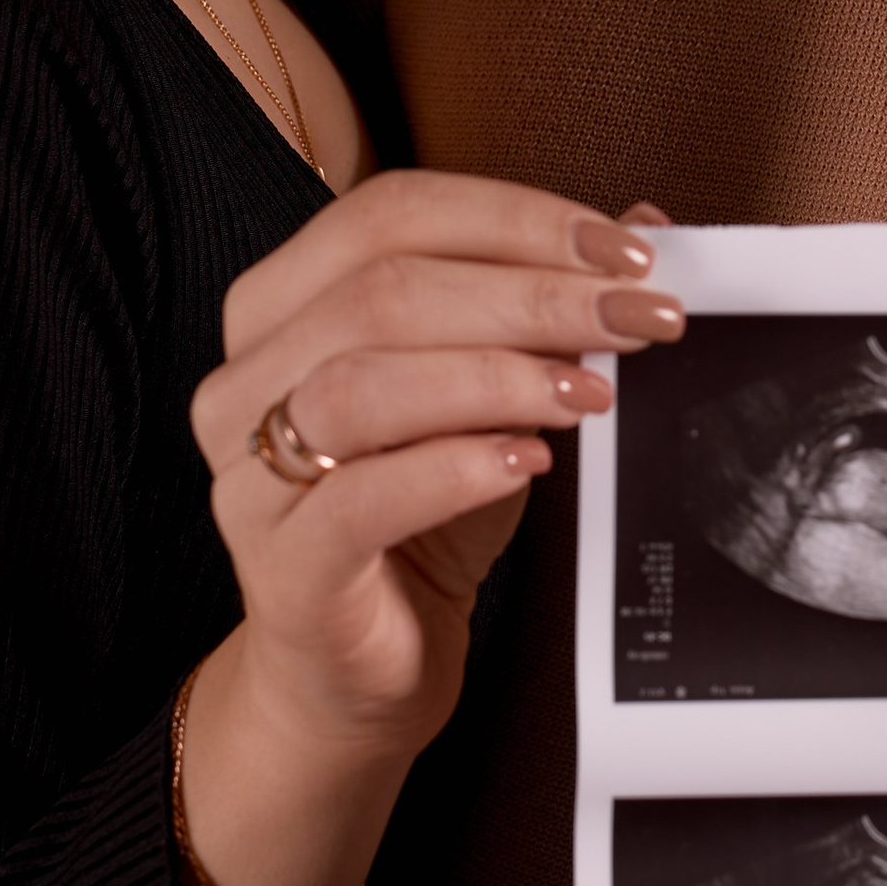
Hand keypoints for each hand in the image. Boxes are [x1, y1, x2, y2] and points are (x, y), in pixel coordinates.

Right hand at [182, 173, 680, 885]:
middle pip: (382, 290)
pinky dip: (456, 467)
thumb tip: (642, 220)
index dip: (512, 216)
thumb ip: (541, 305)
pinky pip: (362, 498)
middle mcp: (243, 380)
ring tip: (589, 391)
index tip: (623, 246)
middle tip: (634, 315)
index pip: (387, 214)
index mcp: (278, 307)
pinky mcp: (281, 568)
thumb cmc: (419, 520)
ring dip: (497, 375)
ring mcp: (247, 476)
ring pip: (363, 383)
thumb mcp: (489, 396)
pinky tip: (528, 461)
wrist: (362, 671)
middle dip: (531, 293)